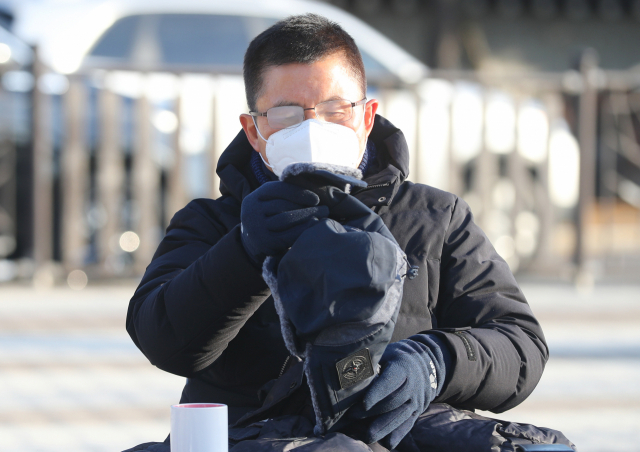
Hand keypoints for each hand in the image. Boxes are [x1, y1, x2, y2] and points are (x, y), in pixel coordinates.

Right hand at [240, 181, 329, 262]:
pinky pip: (288, 235)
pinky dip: (303, 229)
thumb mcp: (268, 203)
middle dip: (306, 206)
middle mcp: (252, 211)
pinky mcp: (265, 243)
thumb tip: (312, 186)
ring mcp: (257, 228)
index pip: (278, 190)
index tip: (316, 198)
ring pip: (286, 219)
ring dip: (307, 216)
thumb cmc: (268, 219)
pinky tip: (314, 225)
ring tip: (322, 215)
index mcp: (254, 198)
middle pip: (283, 205)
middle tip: (325, 208)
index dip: (299, 192)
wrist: (253, 244)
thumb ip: (283, 195)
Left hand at [348, 335, 445, 449]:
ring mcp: (416, 401)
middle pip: (393, 402)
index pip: (390, 381)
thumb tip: (347, 368)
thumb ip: (370, 361)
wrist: (425, 363)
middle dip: (372, 412)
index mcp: (403, 367)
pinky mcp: (417, 413)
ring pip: (400, 417)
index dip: (377, 393)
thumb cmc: (395, 357)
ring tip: (365, 435)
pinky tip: (384, 442)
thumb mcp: (385, 352)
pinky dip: (396, 436)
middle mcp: (412, 385)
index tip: (363, 403)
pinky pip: (407, 426)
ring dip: (382, 428)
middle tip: (351, 417)